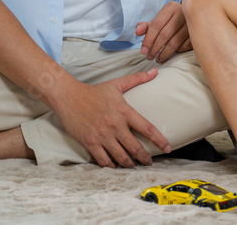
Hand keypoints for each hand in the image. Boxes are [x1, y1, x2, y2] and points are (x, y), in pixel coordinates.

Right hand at [54, 69, 170, 167]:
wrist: (69, 96)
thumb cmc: (93, 91)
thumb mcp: (117, 83)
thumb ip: (137, 78)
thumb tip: (155, 71)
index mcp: (124, 112)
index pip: (147, 128)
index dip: (159, 140)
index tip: (167, 148)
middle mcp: (115, 126)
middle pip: (135, 147)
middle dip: (145, 158)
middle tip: (150, 163)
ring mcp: (102, 136)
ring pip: (121, 157)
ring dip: (129, 164)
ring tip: (133, 166)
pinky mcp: (90, 143)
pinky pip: (103, 160)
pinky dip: (111, 166)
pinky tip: (115, 166)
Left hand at [136, 0, 190, 62]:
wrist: (192, 18)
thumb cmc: (171, 21)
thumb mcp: (158, 21)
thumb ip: (145, 26)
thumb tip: (137, 32)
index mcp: (171, 7)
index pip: (156, 25)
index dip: (148, 39)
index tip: (143, 51)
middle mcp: (183, 13)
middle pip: (164, 34)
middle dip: (154, 48)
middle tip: (149, 57)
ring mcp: (192, 23)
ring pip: (174, 43)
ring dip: (164, 54)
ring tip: (158, 59)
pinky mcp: (198, 33)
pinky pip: (184, 46)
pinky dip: (177, 52)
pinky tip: (171, 54)